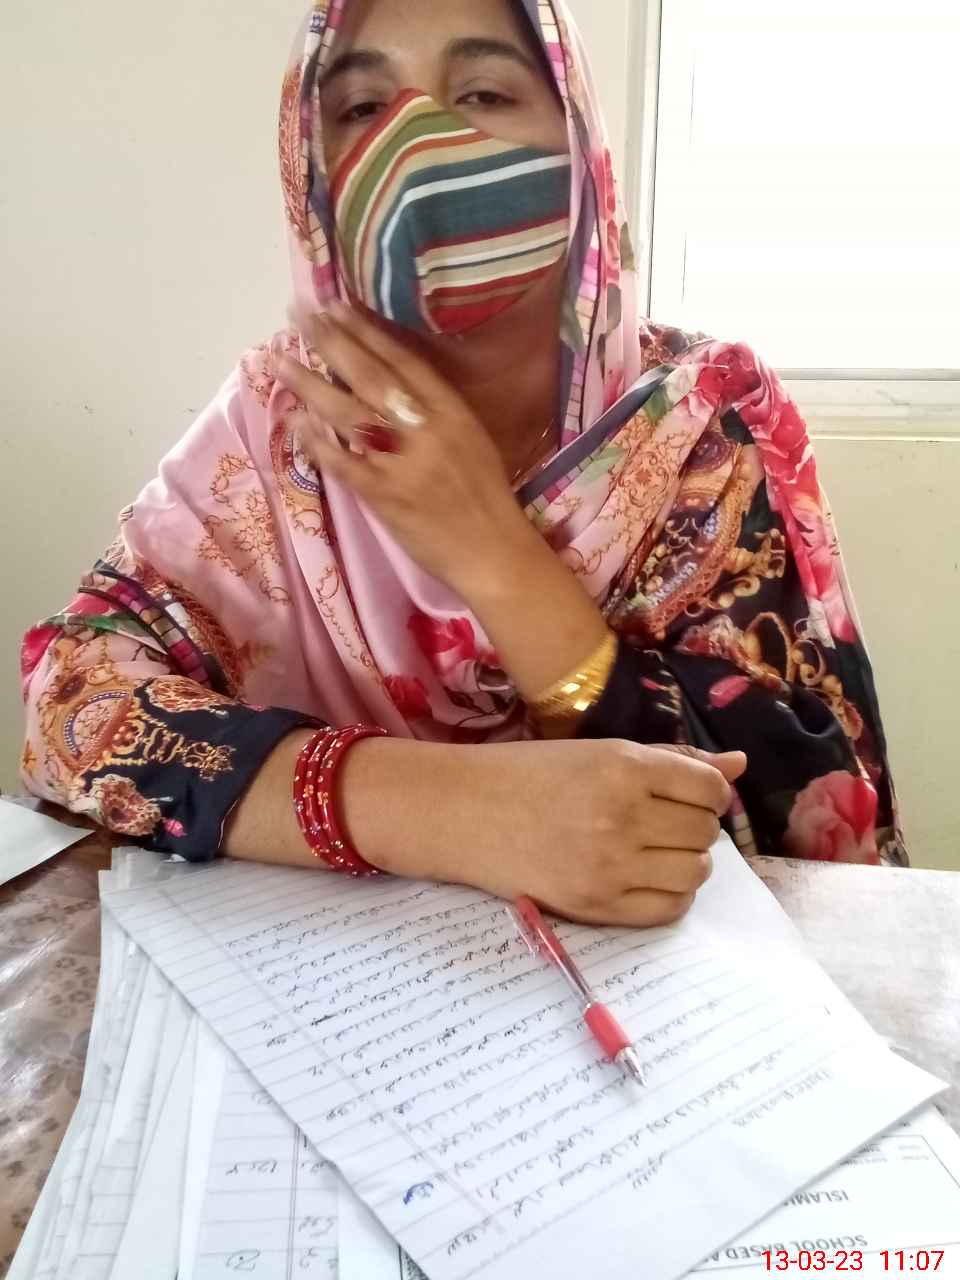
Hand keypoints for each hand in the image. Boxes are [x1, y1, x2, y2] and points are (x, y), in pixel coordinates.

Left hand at [275, 301, 528, 593]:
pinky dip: (318, 444)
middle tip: (299, 314)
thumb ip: (435, 412)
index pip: (404, 362)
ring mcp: (405, 463)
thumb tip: (389, 385)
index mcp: (453, 412)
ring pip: (350, 415)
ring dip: (311, 386)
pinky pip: (344, 465)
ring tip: (279, 361)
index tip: (336, 307)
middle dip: (332, 342)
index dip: (368, 332)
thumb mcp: (471, 440)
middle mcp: (427, 430)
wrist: (494, 552)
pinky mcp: (387, 497)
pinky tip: (295, 423)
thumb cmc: (485, 498)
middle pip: (372, 377)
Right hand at [341, 736, 747, 926]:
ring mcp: (609, 865)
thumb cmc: (532, 774)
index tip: (685, 795)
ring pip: (695, 872)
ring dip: (685, 862)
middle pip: (705, 832)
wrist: (464, 811)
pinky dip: (670, 895)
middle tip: (661, 822)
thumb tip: (738, 766)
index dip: (707, 793)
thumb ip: (673, 761)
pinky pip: (668, 909)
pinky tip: (644, 877)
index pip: (709, 789)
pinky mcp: (595, 906)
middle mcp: (622, 815)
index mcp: (624, 767)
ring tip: (652, 850)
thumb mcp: (601, 752)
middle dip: (693, 827)